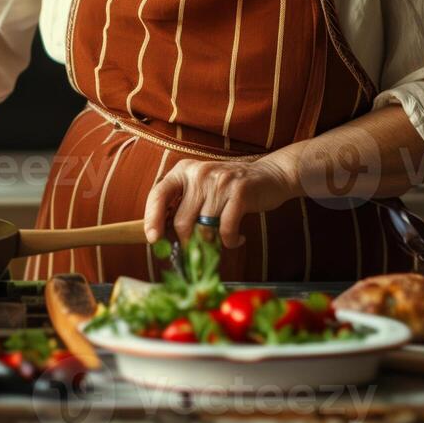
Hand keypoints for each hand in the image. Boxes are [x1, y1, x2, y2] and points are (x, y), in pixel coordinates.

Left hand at [143, 156, 296, 248]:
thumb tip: (164, 237)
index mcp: (184, 171)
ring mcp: (220, 182)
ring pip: (203, 228)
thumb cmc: (230, 188)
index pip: (158, 195)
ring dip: (210, 244)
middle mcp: (199, 173)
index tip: (153, 239)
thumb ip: (184, 206)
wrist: (270, 175)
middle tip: (196, 252)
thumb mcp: (202, 188)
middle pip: (182, 220)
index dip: (152, 219)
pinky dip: (229, 241)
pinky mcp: (239, 193)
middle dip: (187, 242)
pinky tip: (236, 239)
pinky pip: (225, 229)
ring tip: (219, 244)